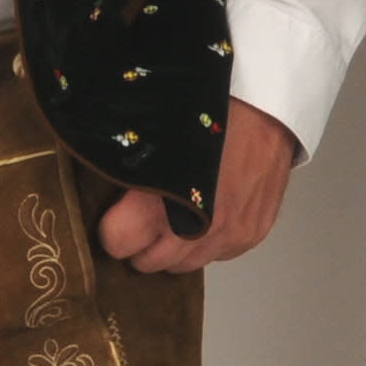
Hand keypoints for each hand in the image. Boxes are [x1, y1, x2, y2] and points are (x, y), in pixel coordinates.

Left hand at [97, 103, 302, 273]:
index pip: (117, 243)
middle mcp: (197, 228)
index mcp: (162, 203)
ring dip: (176, 245)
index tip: (115, 211)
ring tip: (178, 209)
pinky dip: (210, 239)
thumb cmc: (209, 106)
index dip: (111, 225)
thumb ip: (123, 166)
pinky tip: (209, 209)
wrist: (267, 100)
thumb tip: (97, 182)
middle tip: (143, 210)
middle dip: (141, 240)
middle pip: (148, 262)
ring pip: (183, 265)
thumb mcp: (151, 130)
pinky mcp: (252, 233)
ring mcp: (229, 234)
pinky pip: (218, 254)